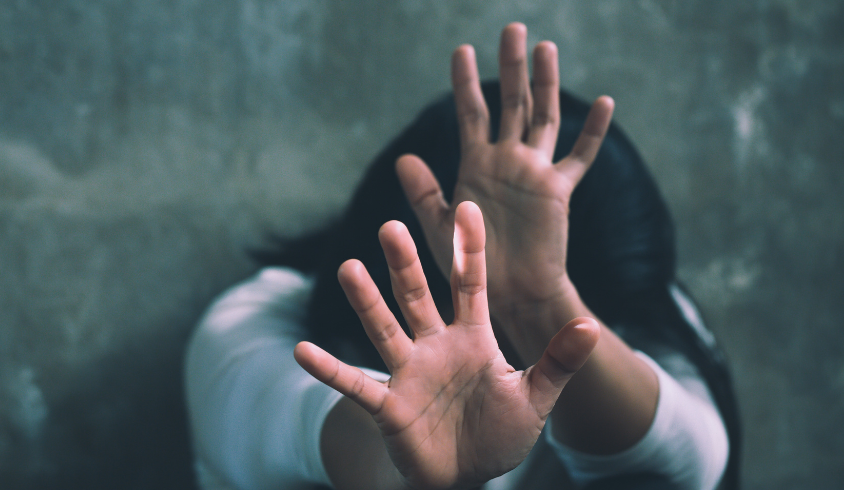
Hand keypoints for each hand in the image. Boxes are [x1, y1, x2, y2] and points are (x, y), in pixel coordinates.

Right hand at [294, 202, 598, 488]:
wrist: (468, 474)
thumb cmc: (500, 431)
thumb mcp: (536, 397)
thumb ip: (558, 361)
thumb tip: (590, 325)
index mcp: (473, 337)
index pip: (470, 285)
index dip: (469, 250)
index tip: (468, 207)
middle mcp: (435, 346)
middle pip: (418, 296)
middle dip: (406, 263)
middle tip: (392, 225)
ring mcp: (408, 373)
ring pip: (384, 329)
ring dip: (366, 302)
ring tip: (348, 267)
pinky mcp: (388, 406)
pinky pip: (356, 384)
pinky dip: (330, 370)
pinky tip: (302, 350)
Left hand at [396, 23, 613, 321]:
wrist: (505, 294)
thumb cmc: (469, 264)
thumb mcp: (439, 226)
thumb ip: (424, 192)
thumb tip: (403, 158)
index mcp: (476, 165)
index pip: (471, 112)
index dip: (466, 81)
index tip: (462, 49)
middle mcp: (507, 161)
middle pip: (511, 102)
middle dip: (511, 66)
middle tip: (512, 28)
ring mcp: (534, 172)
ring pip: (543, 117)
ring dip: (546, 83)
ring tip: (545, 48)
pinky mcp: (557, 190)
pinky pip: (579, 156)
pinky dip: (592, 131)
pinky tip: (604, 102)